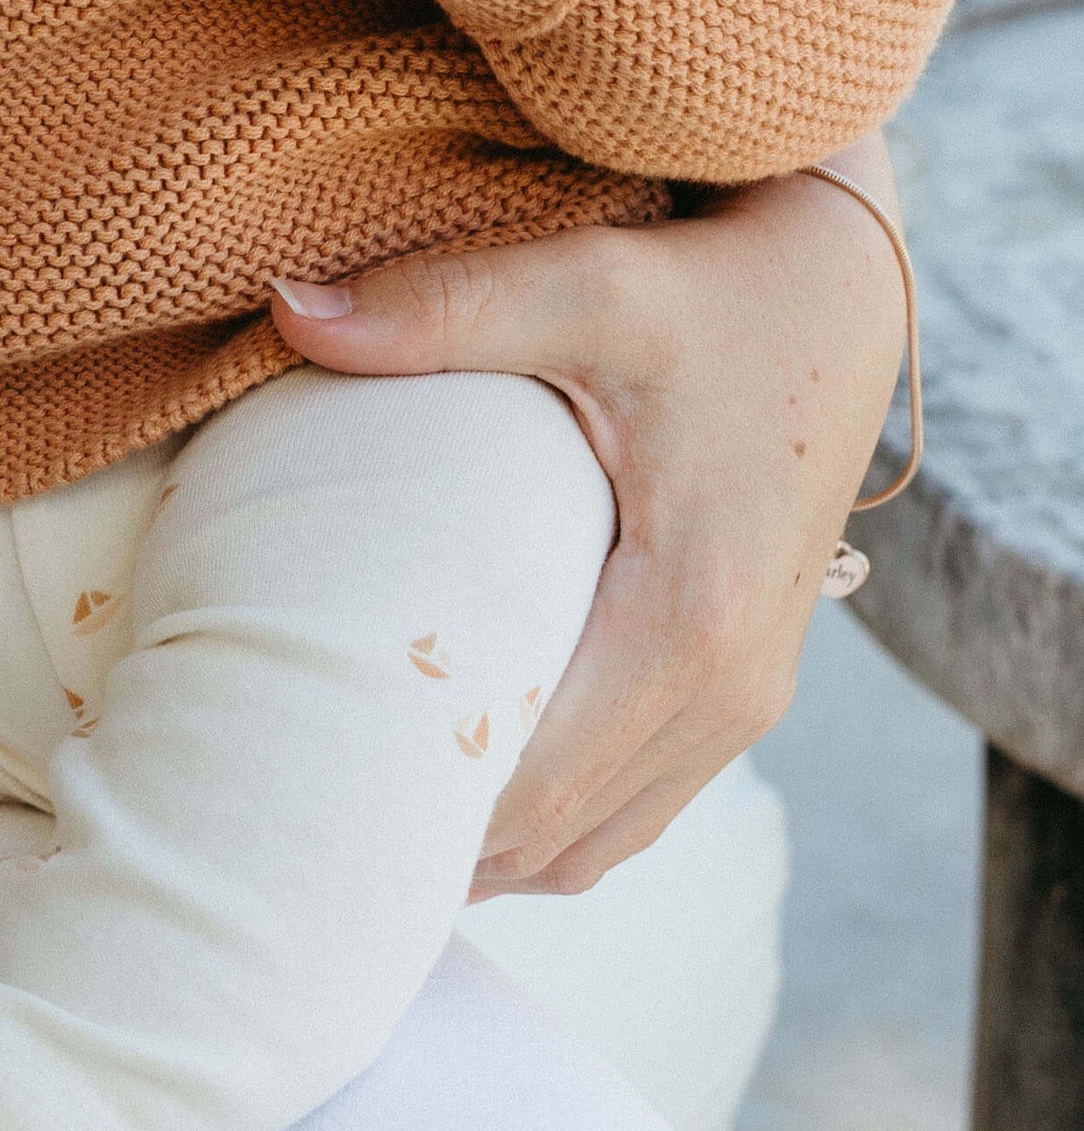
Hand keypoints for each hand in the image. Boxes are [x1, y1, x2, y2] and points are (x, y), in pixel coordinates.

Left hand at [270, 139, 906, 894]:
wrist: (842, 290)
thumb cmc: (715, 288)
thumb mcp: (586, 284)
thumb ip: (440, 308)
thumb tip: (288, 310)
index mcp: (690, 619)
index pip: (528, 778)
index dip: (410, 807)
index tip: (297, 798)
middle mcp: (732, 687)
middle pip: (554, 836)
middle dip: (429, 842)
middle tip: (294, 826)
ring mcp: (748, 698)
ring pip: (597, 843)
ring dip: (486, 846)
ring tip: (355, 821)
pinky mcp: (745, 684)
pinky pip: (636, 804)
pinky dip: (548, 821)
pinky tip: (456, 793)